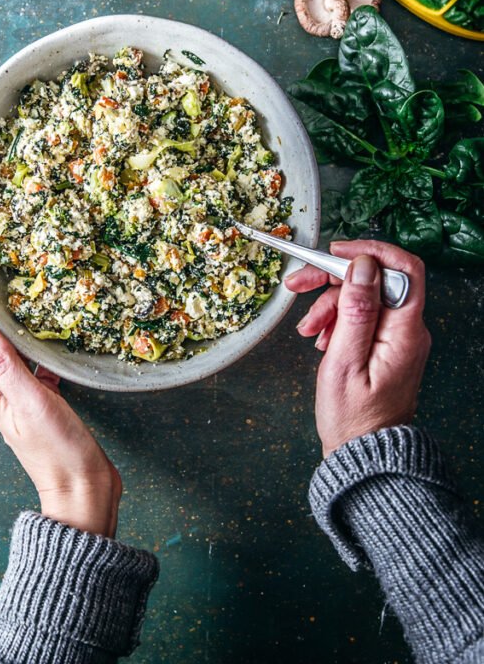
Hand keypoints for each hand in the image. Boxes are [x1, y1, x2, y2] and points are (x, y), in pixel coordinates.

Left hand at [0, 289, 121, 536]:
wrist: (83, 493)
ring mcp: (25, 404)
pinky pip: (35, 373)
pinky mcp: (46, 408)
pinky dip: (37, 355)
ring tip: (13, 311)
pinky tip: (51, 347)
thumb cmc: (57, 451)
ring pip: (9, 361)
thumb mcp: (31, 403)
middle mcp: (5, 397)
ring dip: (6, 335)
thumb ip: (6, 366)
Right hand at [285, 240, 430, 457]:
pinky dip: (336, 319)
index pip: (403, 268)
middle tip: (298, 284)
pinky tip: (321, 337)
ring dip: (329, 303)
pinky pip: (361, 315)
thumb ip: (356, 312)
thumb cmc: (353, 418)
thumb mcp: (344, 362)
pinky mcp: (385, 343)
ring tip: (308, 330)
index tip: (335, 252)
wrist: (363, 454)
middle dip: (333, 278)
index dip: (369, 251)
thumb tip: (363, 267)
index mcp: (404, 332)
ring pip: (363, 296)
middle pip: (375, 279)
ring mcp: (397, 336)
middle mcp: (407, 329)